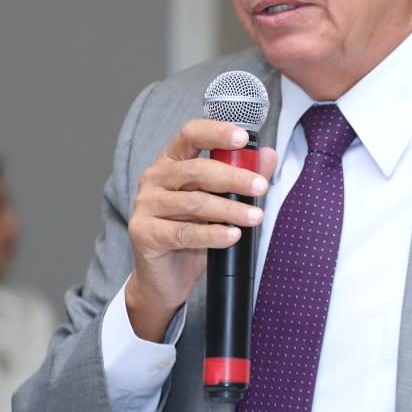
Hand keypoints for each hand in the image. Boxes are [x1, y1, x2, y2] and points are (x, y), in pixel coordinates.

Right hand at [125, 119, 275, 341]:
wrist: (166, 278)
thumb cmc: (193, 234)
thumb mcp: (221, 202)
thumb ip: (242, 177)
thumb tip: (268, 155)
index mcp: (171, 162)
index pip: (191, 135)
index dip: (216, 132)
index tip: (243, 138)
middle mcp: (154, 177)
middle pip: (197, 170)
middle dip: (234, 178)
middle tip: (261, 187)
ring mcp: (145, 204)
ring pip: (194, 202)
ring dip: (229, 209)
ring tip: (255, 217)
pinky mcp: (143, 232)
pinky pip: (184, 232)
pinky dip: (212, 233)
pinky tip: (232, 235)